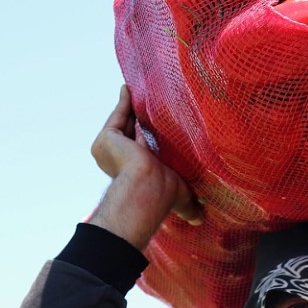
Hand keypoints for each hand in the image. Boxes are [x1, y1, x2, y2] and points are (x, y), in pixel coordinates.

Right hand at [88, 86, 201, 249]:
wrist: (148, 186)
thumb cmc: (164, 195)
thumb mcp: (181, 196)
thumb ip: (190, 206)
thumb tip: (200, 220)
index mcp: (136, 170)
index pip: (140, 148)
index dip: (146, 136)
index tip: (154, 124)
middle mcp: (121, 160)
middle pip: (129, 132)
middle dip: (136, 118)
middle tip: (144, 101)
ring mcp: (111, 149)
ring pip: (123, 123)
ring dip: (128, 107)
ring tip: (134, 90)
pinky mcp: (107, 138)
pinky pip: (117, 115)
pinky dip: (123, 102)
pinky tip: (128, 88)